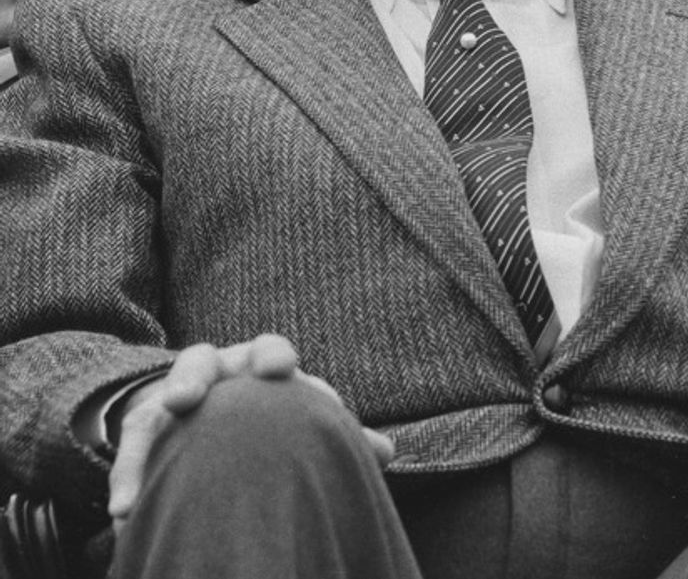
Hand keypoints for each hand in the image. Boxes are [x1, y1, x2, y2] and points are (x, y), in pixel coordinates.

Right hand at [107, 334, 392, 535]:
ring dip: (159, 413)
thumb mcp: (296, 414)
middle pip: (203, 358)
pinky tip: (125, 511)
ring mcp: (178, 391)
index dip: (275, 358)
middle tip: (186, 398)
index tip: (278, 372)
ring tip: (156, 433)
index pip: (270, 351)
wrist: (214, 408)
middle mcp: (217, 369)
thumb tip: (386, 453)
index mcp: (259, 364)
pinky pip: (133, 446)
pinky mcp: (146, 423)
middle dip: (195, 374)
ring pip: (161, 395)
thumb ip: (335, 434)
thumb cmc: (270, 413)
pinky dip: (128, 476)